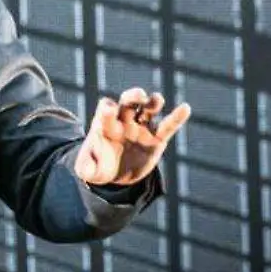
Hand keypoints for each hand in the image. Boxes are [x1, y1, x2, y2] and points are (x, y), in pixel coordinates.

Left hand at [74, 88, 190, 185]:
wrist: (117, 176)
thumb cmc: (99, 167)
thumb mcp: (88, 170)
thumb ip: (85, 168)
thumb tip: (86, 170)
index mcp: (105, 124)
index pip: (106, 109)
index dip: (107, 108)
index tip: (109, 110)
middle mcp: (124, 121)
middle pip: (128, 102)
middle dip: (133, 96)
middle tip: (139, 95)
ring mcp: (141, 128)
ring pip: (148, 109)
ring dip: (153, 102)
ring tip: (156, 100)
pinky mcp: (156, 139)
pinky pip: (167, 126)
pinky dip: (177, 117)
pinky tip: (185, 108)